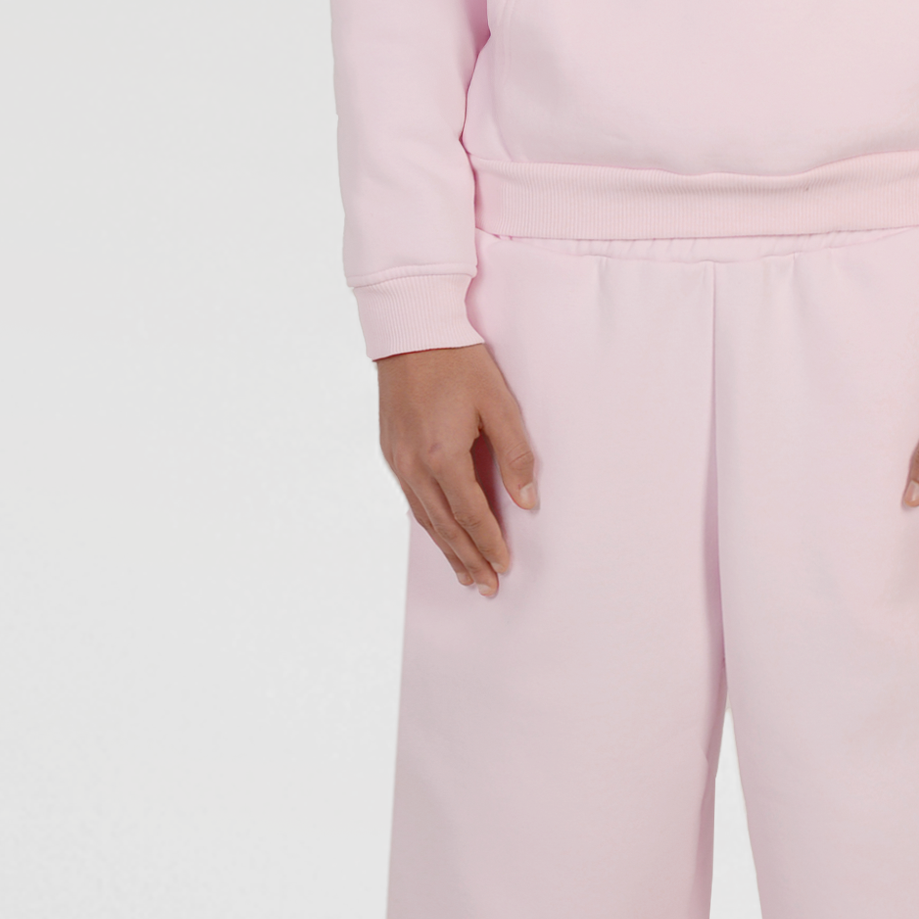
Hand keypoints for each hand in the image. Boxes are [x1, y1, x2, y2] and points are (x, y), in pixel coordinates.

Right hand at [376, 343, 537, 596]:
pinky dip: (428, 524)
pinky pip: (411, 500)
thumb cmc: (458, 362)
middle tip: (487, 587)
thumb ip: (515, 455)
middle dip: (468, 559)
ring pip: (425, 518)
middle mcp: (415, 465)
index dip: (490, 543)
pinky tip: (439, 535)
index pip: (472, 514)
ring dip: (447, 549)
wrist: (410, 331)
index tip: (505, 566)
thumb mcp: (497, 403)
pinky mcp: (390, 451)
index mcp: (443, 456)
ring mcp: (398, 460)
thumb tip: (527, 502)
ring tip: (466, 574)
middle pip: (446, 526)